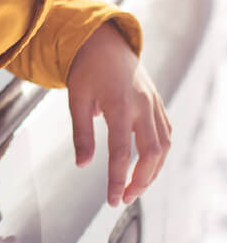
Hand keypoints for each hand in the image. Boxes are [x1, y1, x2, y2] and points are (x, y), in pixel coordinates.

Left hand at [66, 22, 170, 206]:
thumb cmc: (86, 70)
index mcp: (119, 105)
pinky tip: (147, 166)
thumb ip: (81, 133)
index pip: (121, 151)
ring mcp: (154, 105)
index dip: (117, 178)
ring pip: (164, 146)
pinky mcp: (158, 104)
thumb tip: (83, 165)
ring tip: (134, 188)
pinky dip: (159, 154)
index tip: (112, 200)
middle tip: (123, 198)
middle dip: (140, 180)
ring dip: (152, 171)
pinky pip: (166, 134)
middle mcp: (142, 106)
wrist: (106, 42)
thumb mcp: (76, 99)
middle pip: (151, 152)